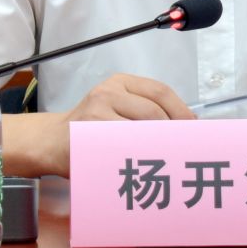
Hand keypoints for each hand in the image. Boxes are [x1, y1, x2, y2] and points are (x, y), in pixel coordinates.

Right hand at [44, 74, 192, 174]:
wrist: (51, 140)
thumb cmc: (91, 128)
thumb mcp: (116, 106)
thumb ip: (145, 110)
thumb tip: (187, 125)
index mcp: (121, 82)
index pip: (160, 92)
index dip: (181, 111)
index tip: (194, 128)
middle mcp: (108, 91)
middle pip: (154, 112)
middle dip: (174, 133)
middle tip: (185, 150)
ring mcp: (96, 112)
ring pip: (140, 130)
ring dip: (159, 147)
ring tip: (171, 159)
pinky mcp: (88, 133)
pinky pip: (122, 146)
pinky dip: (138, 157)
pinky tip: (147, 165)